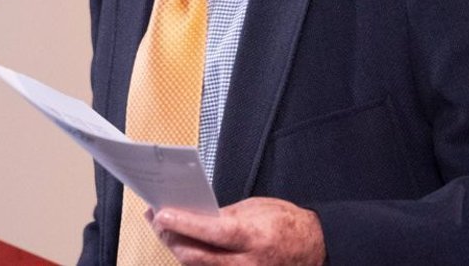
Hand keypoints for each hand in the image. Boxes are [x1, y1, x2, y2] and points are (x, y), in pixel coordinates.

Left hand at [148, 197, 324, 264]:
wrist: (312, 248)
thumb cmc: (286, 224)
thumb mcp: (256, 209)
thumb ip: (225, 215)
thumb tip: (193, 215)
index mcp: (253, 238)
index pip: (212, 232)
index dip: (184, 223)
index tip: (162, 213)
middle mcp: (246, 264)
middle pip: (197, 256)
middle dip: (171, 238)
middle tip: (156, 219)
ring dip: (177, 248)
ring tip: (164, 229)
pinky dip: (191, 259)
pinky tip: (182, 244)